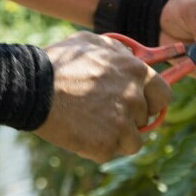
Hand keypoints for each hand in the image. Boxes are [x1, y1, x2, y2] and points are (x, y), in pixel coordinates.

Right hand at [36, 31, 171, 162]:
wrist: (33, 88)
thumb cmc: (60, 62)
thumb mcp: (92, 43)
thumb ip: (118, 51)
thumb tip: (131, 58)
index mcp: (135, 71)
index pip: (163, 94)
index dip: (152, 101)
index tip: (142, 105)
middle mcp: (134, 97)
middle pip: (145, 119)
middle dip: (130, 119)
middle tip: (107, 114)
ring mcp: (122, 123)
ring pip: (133, 141)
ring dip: (116, 136)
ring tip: (91, 124)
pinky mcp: (107, 145)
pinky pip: (111, 152)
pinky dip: (98, 148)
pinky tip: (80, 133)